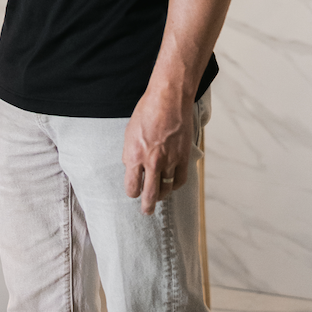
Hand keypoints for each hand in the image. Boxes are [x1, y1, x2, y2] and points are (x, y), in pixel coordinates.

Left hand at [123, 86, 192, 214]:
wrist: (168, 100)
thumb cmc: (146, 112)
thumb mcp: (129, 133)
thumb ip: (130, 153)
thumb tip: (131, 167)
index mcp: (134, 156)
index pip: (132, 187)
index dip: (132, 193)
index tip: (134, 193)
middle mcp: (151, 162)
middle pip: (149, 194)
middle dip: (147, 206)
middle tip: (147, 211)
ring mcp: (169, 161)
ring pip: (166, 188)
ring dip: (162, 194)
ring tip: (159, 197)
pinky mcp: (183, 157)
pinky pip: (180, 180)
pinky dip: (175, 185)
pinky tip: (172, 185)